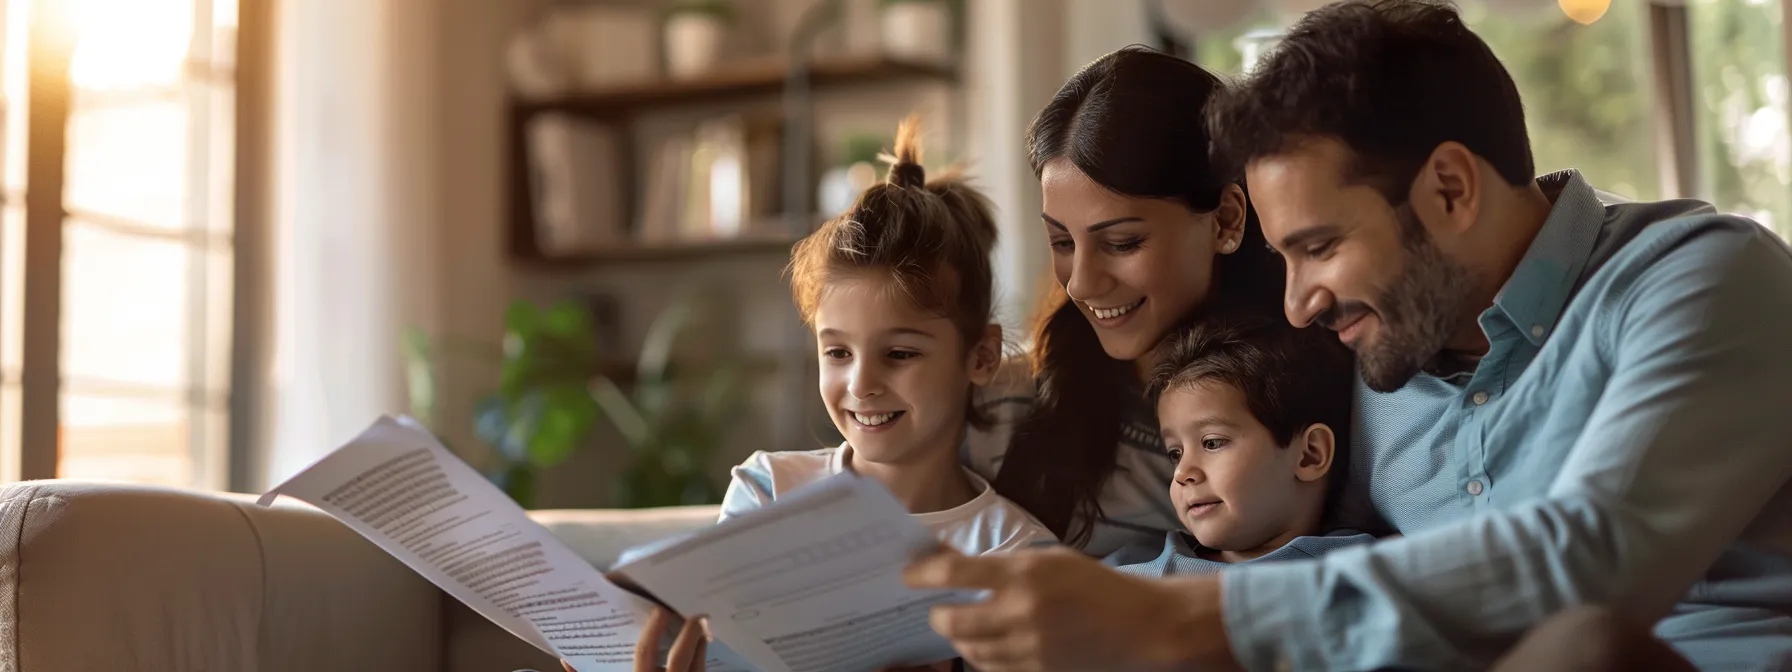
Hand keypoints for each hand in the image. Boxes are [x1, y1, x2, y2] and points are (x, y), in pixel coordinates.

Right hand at [561, 607, 708, 671]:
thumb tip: (567, 661)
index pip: (645, 655)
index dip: (653, 630)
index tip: (660, 609)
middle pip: (681, 658)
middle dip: (690, 632)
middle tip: (695, 610)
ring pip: (698, 667)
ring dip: (701, 645)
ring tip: (702, 625)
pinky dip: (702, 662)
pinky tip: (701, 651)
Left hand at [904, 547, 1236, 671]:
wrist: (1142, 627)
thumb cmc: (1095, 585)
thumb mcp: (1049, 559)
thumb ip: (1001, 566)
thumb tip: (950, 563)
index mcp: (1024, 574)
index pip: (954, 574)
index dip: (922, 574)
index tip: (908, 575)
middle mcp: (1021, 612)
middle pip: (952, 621)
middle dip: (936, 614)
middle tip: (934, 607)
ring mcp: (1029, 648)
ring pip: (970, 650)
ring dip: (959, 638)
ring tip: (960, 625)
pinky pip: (993, 669)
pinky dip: (983, 658)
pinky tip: (987, 645)